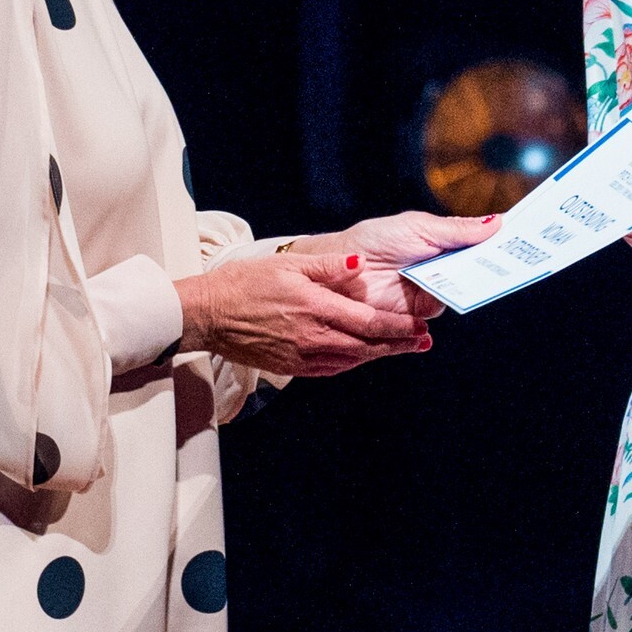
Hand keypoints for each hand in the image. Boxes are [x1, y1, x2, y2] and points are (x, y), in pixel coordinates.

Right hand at [175, 253, 431, 377]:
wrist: (208, 314)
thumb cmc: (245, 284)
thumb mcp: (288, 265)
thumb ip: (329, 265)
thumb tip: (360, 264)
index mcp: (315, 309)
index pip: (369, 323)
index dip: (399, 328)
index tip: (421, 327)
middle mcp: (312, 338)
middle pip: (367, 346)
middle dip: (399, 344)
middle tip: (423, 341)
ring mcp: (302, 356)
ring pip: (352, 360)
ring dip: (379, 354)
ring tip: (403, 348)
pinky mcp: (291, 367)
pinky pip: (331, 368)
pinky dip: (353, 361)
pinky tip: (364, 354)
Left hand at [284, 211, 502, 319]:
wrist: (338, 275)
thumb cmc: (372, 242)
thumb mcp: (418, 228)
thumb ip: (456, 230)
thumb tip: (496, 222)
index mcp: (443, 239)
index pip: (481, 237)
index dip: (504, 234)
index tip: (528, 230)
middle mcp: (444, 264)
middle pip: (482, 262)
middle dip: (502, 256)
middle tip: (523, 252)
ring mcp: (436, 287)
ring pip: (470, 283)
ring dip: (486, 276)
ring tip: (503, 267)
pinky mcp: (424, 311)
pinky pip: (450, 302)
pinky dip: (462, 294)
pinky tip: (474, 285)